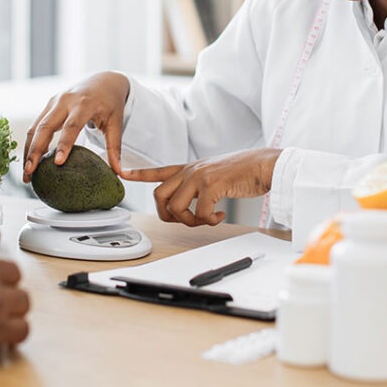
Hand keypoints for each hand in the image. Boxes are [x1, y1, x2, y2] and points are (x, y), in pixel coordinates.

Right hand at [23, 71, 129, 180]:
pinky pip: (36, 125)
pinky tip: (29, 160)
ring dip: (28, 149)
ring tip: (26, 172)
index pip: (71, 126)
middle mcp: (65, 101)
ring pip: (35, 126)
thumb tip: (117, 173)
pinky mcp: (48, 105)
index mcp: (84, 104)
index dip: (63, 144)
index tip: (57, 162)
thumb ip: (114, 147)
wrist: (104, 80)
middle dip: (35, 150)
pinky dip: (31, 143)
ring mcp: (54, 102)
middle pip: (45, 126)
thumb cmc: (110, 102)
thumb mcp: (116, 122)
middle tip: (30, 172)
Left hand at [121, 148, 281, 226]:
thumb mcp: (215, 174)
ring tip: (208, 219)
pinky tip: (220, 215)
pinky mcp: (212, 184)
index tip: (122, 172)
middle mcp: (190, 170)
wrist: (264, 165)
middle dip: (168, 216)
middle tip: (187, 220)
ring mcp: (199, 176)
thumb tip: (194, 203)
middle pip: (159, 196)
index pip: (158, 170)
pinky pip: (199, 213)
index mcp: (190, 168)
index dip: (139, 174)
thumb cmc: (244, 172)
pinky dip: (209, 221)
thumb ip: (200, 184)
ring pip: (176, 208)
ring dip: (190, 221)